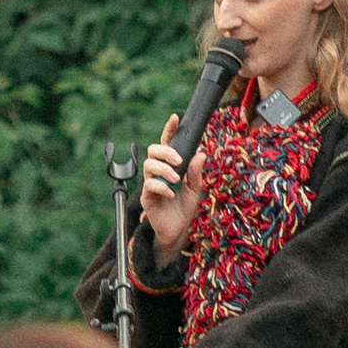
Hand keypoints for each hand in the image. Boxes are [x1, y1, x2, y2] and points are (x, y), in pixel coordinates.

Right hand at [139, 118, 203, 268]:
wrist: (179, 230)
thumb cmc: (185, 207)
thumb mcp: (196, 188)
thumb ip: (196, 172)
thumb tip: (201, 154)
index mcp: (170, 166)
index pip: (167, 143)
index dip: (169, 129)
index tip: (175, 118)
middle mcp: (158, 172)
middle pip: (152, 150)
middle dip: (166, 152)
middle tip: (178, 161)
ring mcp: (151, 183)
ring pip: (149, 165)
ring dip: (164, 170)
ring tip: (176, 180)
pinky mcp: (147, 197)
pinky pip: (149, 186)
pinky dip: (162, 187)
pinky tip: (171, 194)